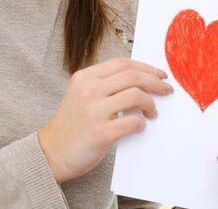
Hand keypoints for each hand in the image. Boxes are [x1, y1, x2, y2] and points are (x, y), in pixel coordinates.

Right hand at [38, 58, 172, 182]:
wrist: (51, 154)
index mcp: (85, 78)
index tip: (160, 75)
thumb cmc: (73, 125)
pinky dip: (141, 123)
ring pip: (137, 95)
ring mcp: (93, 111)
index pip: (123, 64)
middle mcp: (88, 90)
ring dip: (151, 104)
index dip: (146, 67)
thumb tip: (145, 79)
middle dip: (156, 82)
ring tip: (152, 112)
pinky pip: (133, 121)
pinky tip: (139, 126)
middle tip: (166, 90)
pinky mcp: (100, 132)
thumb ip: (107, 84)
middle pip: (133, 76)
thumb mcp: (82, 94)